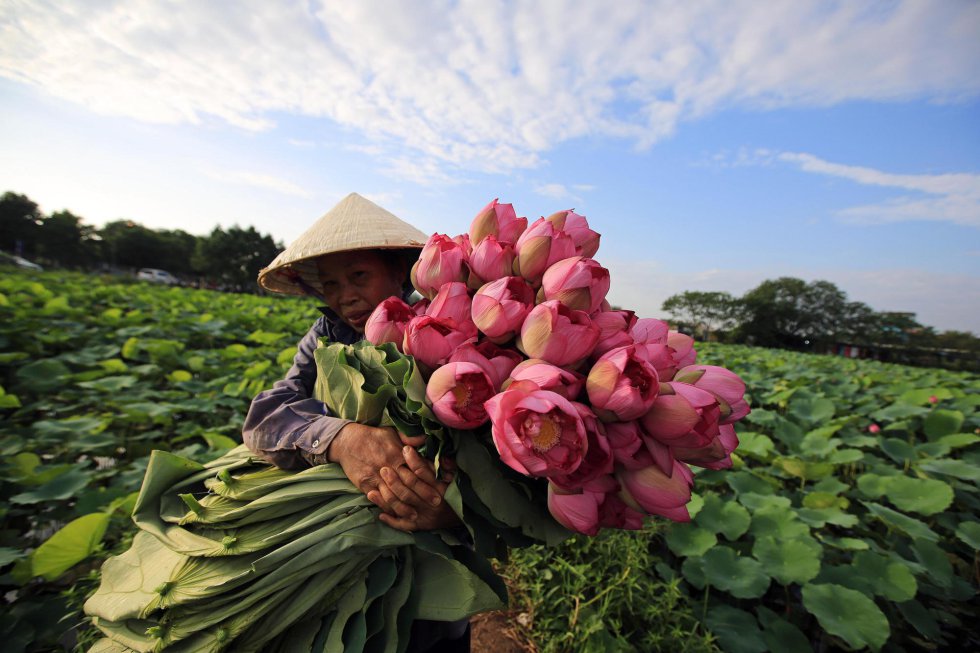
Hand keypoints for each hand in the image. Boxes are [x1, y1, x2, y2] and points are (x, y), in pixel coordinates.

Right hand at [327, 423, 441, 512]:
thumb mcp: (392, 432)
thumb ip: (409, 438)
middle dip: (423, 494)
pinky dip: (387, 508)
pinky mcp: (365, 485)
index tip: (440, 485)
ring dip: (405, 506)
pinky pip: (378, 499)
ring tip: (417, 514)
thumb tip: (426, 438)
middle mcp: (388, 466)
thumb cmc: (372, 436)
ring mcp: (376, 477)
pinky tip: (396, 514)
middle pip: (408, 483)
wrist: (346, 441)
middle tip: (436, 503)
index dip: (429, 477)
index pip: (416, 467)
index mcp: (397, 453)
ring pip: (393, 495)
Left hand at [369, 447, 460, 531]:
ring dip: (387, 497)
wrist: (464, 517)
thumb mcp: (457, 477)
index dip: (413, 461)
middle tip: (384, 468)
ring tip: (374, 489)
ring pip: (403, 506)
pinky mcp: (420, 526)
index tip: (404, 449)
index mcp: (441, 489)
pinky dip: (391, 520)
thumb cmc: (457, 493)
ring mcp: (424, 516)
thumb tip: (439, 456)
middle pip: (410, 489)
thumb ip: (448, 466)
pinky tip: (380, 514)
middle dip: (395, 478)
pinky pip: (403, 525)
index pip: (424, 473)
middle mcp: (432, 503)